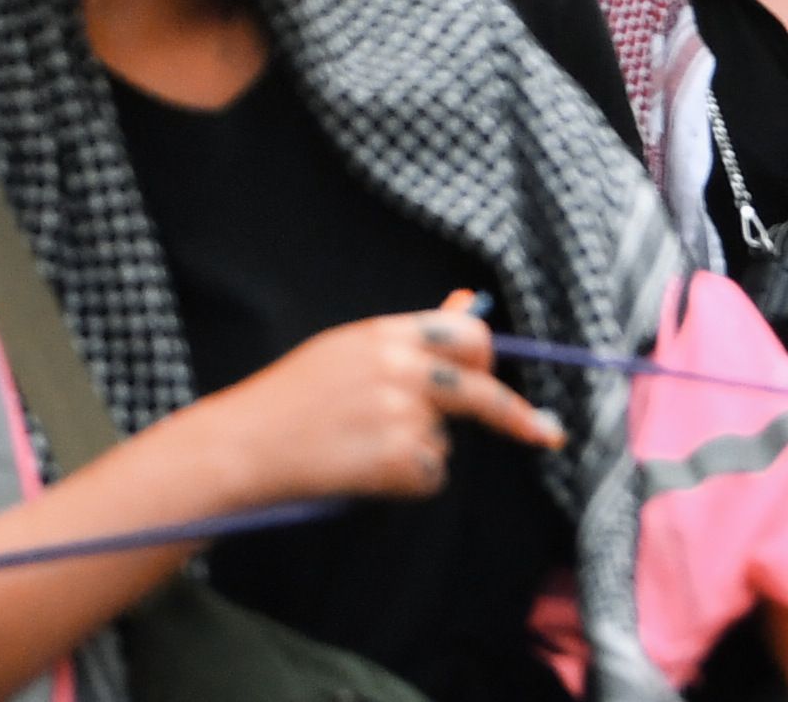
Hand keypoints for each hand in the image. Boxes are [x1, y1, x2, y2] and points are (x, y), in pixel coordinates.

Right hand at [183, 301, 557, 509]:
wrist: (244, 444)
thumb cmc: (291, 399)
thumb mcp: (348, 352)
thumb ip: (411, 336)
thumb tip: (467, 303)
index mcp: (383, 333)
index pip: (466, 334)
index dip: (489, 359)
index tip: (504, 379)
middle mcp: (397, 366)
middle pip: (482, 388)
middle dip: (514, 415)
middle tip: (543, 433)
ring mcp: (398, 411)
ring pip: (446, 441)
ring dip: (420, 454)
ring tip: (361, 449)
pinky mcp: (396, 455)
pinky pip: (430, 477)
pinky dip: (406, 484)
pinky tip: (363, 472)